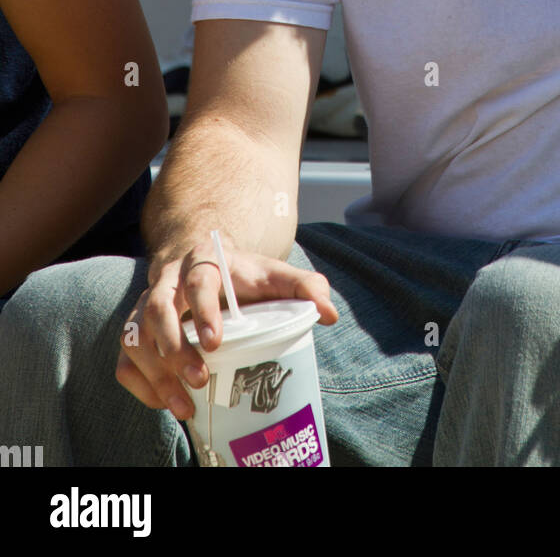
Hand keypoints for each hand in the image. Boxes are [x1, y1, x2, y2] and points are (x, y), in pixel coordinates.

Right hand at [116, 238, 337, 421]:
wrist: (201, 258)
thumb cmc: (242, 274)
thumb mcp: (275, 273)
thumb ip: (305, 287)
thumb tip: (330, 315)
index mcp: (203, 264)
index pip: (199, 282)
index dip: (204, 310)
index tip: (216, 341)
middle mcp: (166, 282)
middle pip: (157, 310)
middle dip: (174, 347)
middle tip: (200, 378)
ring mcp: (145, 307)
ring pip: (134, 337)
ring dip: (156, 374)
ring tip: (185, 404)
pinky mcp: (134, 331)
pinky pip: (124, 360)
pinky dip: (141, 385)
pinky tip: (167, 402)